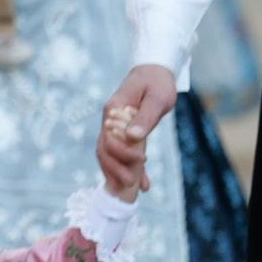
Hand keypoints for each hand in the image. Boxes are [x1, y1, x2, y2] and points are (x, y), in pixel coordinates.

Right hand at [98, 64, 177, 193]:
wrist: (154, 71)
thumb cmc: (157, 82)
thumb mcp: (156, 98)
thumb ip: (145, 117)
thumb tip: (132, 138)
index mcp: (114, 111)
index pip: (109, 138)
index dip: (121, 154)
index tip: (141, 163)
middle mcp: (109, 120)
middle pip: (104, 148)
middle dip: (114, 169)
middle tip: (129, 186)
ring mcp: (114, 125)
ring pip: (107, 153)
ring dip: (115, 171)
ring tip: (129, 190)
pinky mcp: (123, 130)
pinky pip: (119, 151)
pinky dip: (127, 167)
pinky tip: (140, 183)